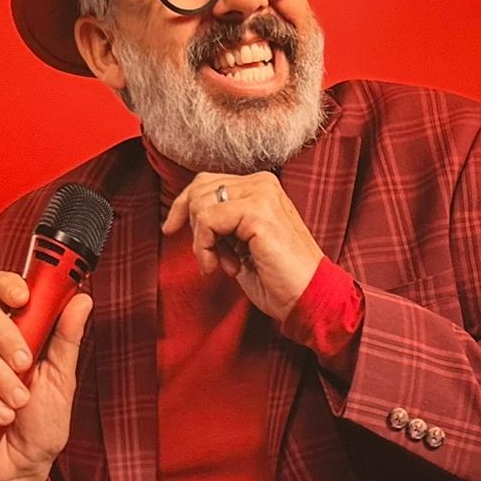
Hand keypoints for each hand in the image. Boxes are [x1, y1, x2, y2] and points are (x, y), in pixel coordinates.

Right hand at [0, 271, 90, 480]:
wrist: (24, 467)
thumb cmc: (42, 423)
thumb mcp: (62, 380)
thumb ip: (66, 340)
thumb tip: (82, 301)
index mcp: (14, 334)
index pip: (1, 292)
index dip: (8, 286)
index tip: (23, 299)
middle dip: (6, 337)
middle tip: (25, 364)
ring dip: (1, 379)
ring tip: (19, 403)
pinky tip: (1, 417)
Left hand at [162, 172, 322, 323]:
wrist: (309, 298)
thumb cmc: (279, 277)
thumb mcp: (243, 242)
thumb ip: (223, 221)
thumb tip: (187, 213)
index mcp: (262, 187)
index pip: (207, 182)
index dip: (183, 206)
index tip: (172, 229)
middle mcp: (263, 184)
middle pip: (199, 189)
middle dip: (193, 226)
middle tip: (210, 257)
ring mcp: (262, 195)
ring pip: (200, 204)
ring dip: (202, 242)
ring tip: (223, 265)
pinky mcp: (257, 213)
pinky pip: (208, 221)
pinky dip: (206, 248)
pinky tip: (226, 267)